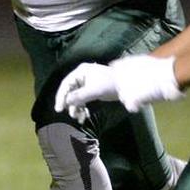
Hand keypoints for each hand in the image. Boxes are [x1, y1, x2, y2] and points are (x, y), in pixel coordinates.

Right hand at [55, 55, 183, 119]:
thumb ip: (79, 96)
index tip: (59, 109)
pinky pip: (84, 100)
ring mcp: (87, 83)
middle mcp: (82, 76)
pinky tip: (84, 116)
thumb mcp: (94, 90)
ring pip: (77, 97)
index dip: (61, 96)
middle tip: (70, 115)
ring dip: (77, 108)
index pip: (66, 84)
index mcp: (80, 71)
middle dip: (70, 104)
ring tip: (79, 118)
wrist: (129, 85)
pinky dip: (83, 108)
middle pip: (70, 91)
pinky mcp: (93, 90)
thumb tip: (66, 102)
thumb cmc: (111, 84)